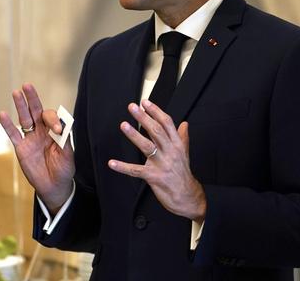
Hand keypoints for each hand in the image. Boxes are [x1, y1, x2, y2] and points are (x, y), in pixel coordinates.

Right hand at [0, 83, 74, 213]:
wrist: (54, 187)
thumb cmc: (63, 170)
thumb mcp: (68, 156)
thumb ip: (64, 141)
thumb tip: (62, 127)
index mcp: (55, 131)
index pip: (52, 118)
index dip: (53, 120)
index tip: (57, 131)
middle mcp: (42, 132)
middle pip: (36, 111)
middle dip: (32, 99)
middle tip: (27, 86)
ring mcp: (30, 139)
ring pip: (24, 119)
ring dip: (20, 106)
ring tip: (16, 93)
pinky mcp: (21, 148)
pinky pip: (13, 135)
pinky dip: (8, 125)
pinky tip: (3, 114)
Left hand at [108, 99, 205, 221]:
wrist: (188, 197)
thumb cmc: (183, 174)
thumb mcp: (185, 154)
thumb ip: (182, 138)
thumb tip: (184, 123)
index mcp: (177, 145)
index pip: (167, 123)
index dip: (156, 111)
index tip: (145, 102)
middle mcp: (170, 152)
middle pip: (156, 131)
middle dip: (144, 118)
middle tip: (132, 107)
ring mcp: (161, 164)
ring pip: (146, 146)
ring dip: (134, 135)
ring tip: (123, 125)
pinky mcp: (154, 177)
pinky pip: (136, 170)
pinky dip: (123, 167)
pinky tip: (112, 163)